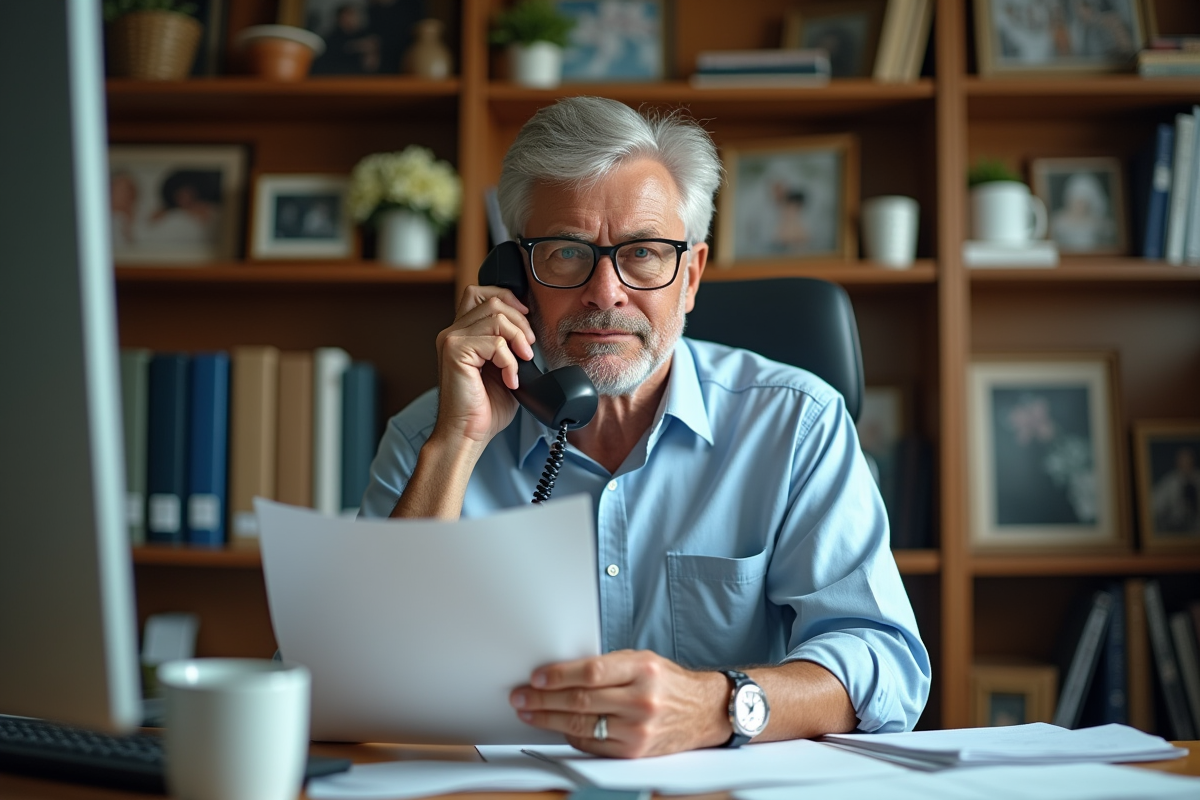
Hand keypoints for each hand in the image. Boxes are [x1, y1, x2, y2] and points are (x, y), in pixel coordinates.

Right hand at [432, 284, 536, 446]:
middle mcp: (452, 333)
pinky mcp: (454, 352)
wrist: (467, 434)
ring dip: (518, 340)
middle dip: (520, 322)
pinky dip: (510, 362)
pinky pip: (495, 343)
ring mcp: (451, 340)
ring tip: (522, 363)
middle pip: (492, 302)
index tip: (526, 319)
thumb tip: (531, 332)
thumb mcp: (504, 369)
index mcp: (462, 334)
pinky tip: (510, 380)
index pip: (479, 293)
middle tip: (529, 348)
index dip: (507, 298)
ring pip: (496, 318)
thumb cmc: (485, 408)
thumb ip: (510, 346)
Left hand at [509, 650, 729, 757]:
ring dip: (549, 719)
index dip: (559, 675)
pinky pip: (592, 744)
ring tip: (530, 712)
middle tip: (522, 696)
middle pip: (581, 700)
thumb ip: (608, 666)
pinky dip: (571, 735)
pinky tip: (557, 726)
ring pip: (582, 725)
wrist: (703, 711)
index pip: (591, 672)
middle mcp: (642, 700)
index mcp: (643, 670)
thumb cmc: (668, 682)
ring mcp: (639, 729)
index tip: (537, 677)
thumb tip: (562, 671)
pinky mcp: (635, 751)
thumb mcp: (642, 661)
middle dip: (544, 698)